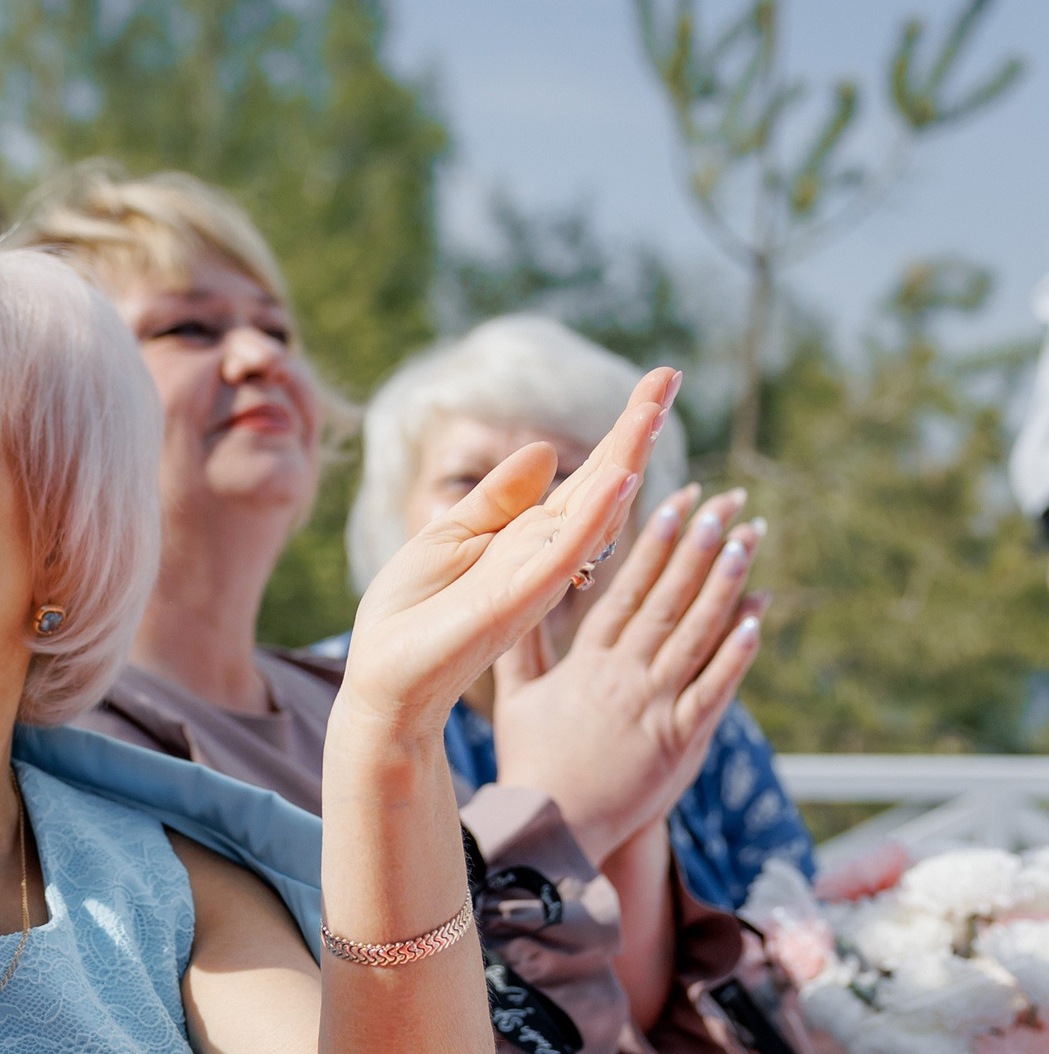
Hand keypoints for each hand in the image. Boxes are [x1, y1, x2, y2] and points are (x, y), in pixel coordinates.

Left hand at [342, 366, 679, 736]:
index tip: (657, 383)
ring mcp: (539, 575)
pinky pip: (567, 553)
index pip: (586, 475)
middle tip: (671, 377)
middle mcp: (545, 553)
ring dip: (625, 458)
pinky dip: (593, 517)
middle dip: (636, 430)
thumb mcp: (450, 535)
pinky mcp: (520, 599)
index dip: (619, 431)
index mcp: (528, 536)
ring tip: (654, 408)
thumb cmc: (410, 615)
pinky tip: (618, 479)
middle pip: (604, 483)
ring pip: (596, 510)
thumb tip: (546, 450)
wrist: (382, 676)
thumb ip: (498, 498)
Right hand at [492, 485, 766, 862]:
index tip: (675, 502)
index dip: (654, 544)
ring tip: (748, 540)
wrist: (551, 827)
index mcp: (587, 663)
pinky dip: (738, 652)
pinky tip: (760, 617)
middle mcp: (625, 677)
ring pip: (697, 635)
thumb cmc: (531, 763)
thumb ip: (524, 647)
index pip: (626, 590)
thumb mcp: (516, 699)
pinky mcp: (681, 741)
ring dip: (726, 585)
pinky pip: (716, 689)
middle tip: (725, 502)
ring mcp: (656, 707)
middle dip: (698, 547)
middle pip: (668, 600)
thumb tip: (522, 597)